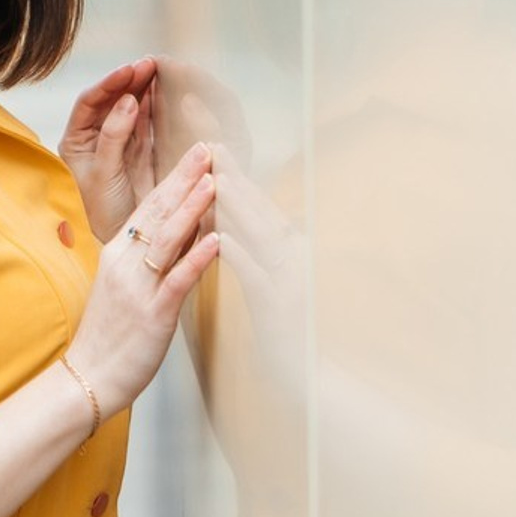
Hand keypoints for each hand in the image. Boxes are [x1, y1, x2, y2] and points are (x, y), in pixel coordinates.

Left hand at [58, 58, 156, 241]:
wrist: (127, 240)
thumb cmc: (103, 211)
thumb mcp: (102, 173)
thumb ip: (113, 136)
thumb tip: (127, 99)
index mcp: (75, 140)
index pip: (89, 102)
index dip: (108, 84)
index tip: (128, 71)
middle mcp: (94, 137)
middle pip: (111, 99)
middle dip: (129, 80)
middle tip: (149, 63)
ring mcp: (118, 141)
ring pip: (130, 106)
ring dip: (143, 87)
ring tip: (158, 68)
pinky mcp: (139, 149)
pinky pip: (146, 120)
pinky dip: (155, 103)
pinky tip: (164, 89)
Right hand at [65, 142, 219, 416]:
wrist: (87, 377)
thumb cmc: (109, 335)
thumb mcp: (124, 286)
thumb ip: (147, 258)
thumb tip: (180, 234)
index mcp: (118, 253)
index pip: (149, 206)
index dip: (174, 178)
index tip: (196, 154)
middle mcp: (125, 262)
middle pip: (156, 212)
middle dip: (184, 179)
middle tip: (208, 150)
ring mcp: (137, 287)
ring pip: (166, 239)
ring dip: (191, 208)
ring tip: (213, 181)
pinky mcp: (151, 314)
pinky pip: (176, 280)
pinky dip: (198, 257)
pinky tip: (217, 240)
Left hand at [211, 140, 306, 382]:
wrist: (306, 374)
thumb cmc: (282, 324)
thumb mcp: (269, 278)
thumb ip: (257, 246)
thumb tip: (234, 216)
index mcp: (284, 246)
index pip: (253, 201)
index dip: (233, 170)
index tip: (210, 142)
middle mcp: (291, 255)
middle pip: (258, 207)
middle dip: (233, 173)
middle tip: (209, 142)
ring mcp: (289, 279)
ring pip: (260, 235)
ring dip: (239, 206)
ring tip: (216, 180)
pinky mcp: (281, 307)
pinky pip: (258, 277)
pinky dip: (242, 256)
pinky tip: (223, 241)